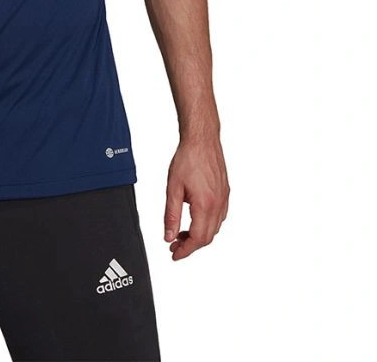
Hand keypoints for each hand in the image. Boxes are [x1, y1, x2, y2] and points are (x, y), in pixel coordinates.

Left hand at [164, 135, 229, 259]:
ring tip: (181, 233)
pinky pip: (219, 217)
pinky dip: (207, 224)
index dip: (186, 250)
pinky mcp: (225, 193)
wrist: (202, 140)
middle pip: (208, 236)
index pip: (198, 239)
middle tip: (174, 244)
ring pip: (214, 228)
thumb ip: (171, 215)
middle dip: (191, 245)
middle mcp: (219, 204)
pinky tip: (194, 219)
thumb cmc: (187, 159)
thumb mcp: (173, 188)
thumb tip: (168, 235)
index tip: (175, 254)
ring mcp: (224, 199)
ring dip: (199, 235)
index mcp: (206, 205)